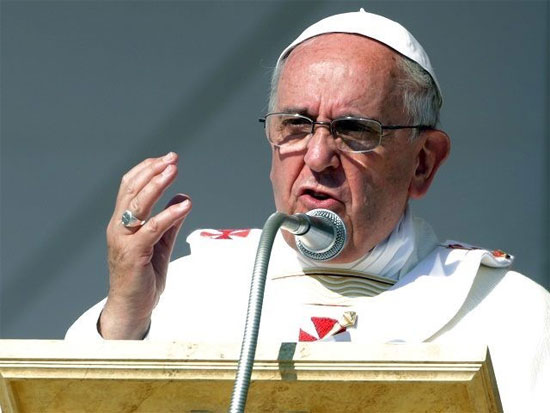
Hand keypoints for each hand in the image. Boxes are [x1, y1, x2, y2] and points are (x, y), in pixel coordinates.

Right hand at [99, 152, 191, 338]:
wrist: (132, 307)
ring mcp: (123, 240)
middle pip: (132, 190)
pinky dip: (168, 214)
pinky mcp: (133, 254)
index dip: (147, 169)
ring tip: (173, 171)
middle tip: (172, 159)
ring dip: (156, 185)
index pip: (129, 187)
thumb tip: (182, 198)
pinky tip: (184, 205)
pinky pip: (152, 229)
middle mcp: (118, 227)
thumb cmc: (143, 276)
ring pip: (138, 204)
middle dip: (153, 171)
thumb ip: (169, 221)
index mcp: (122, 222)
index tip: (167, 159)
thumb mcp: (160, 244)